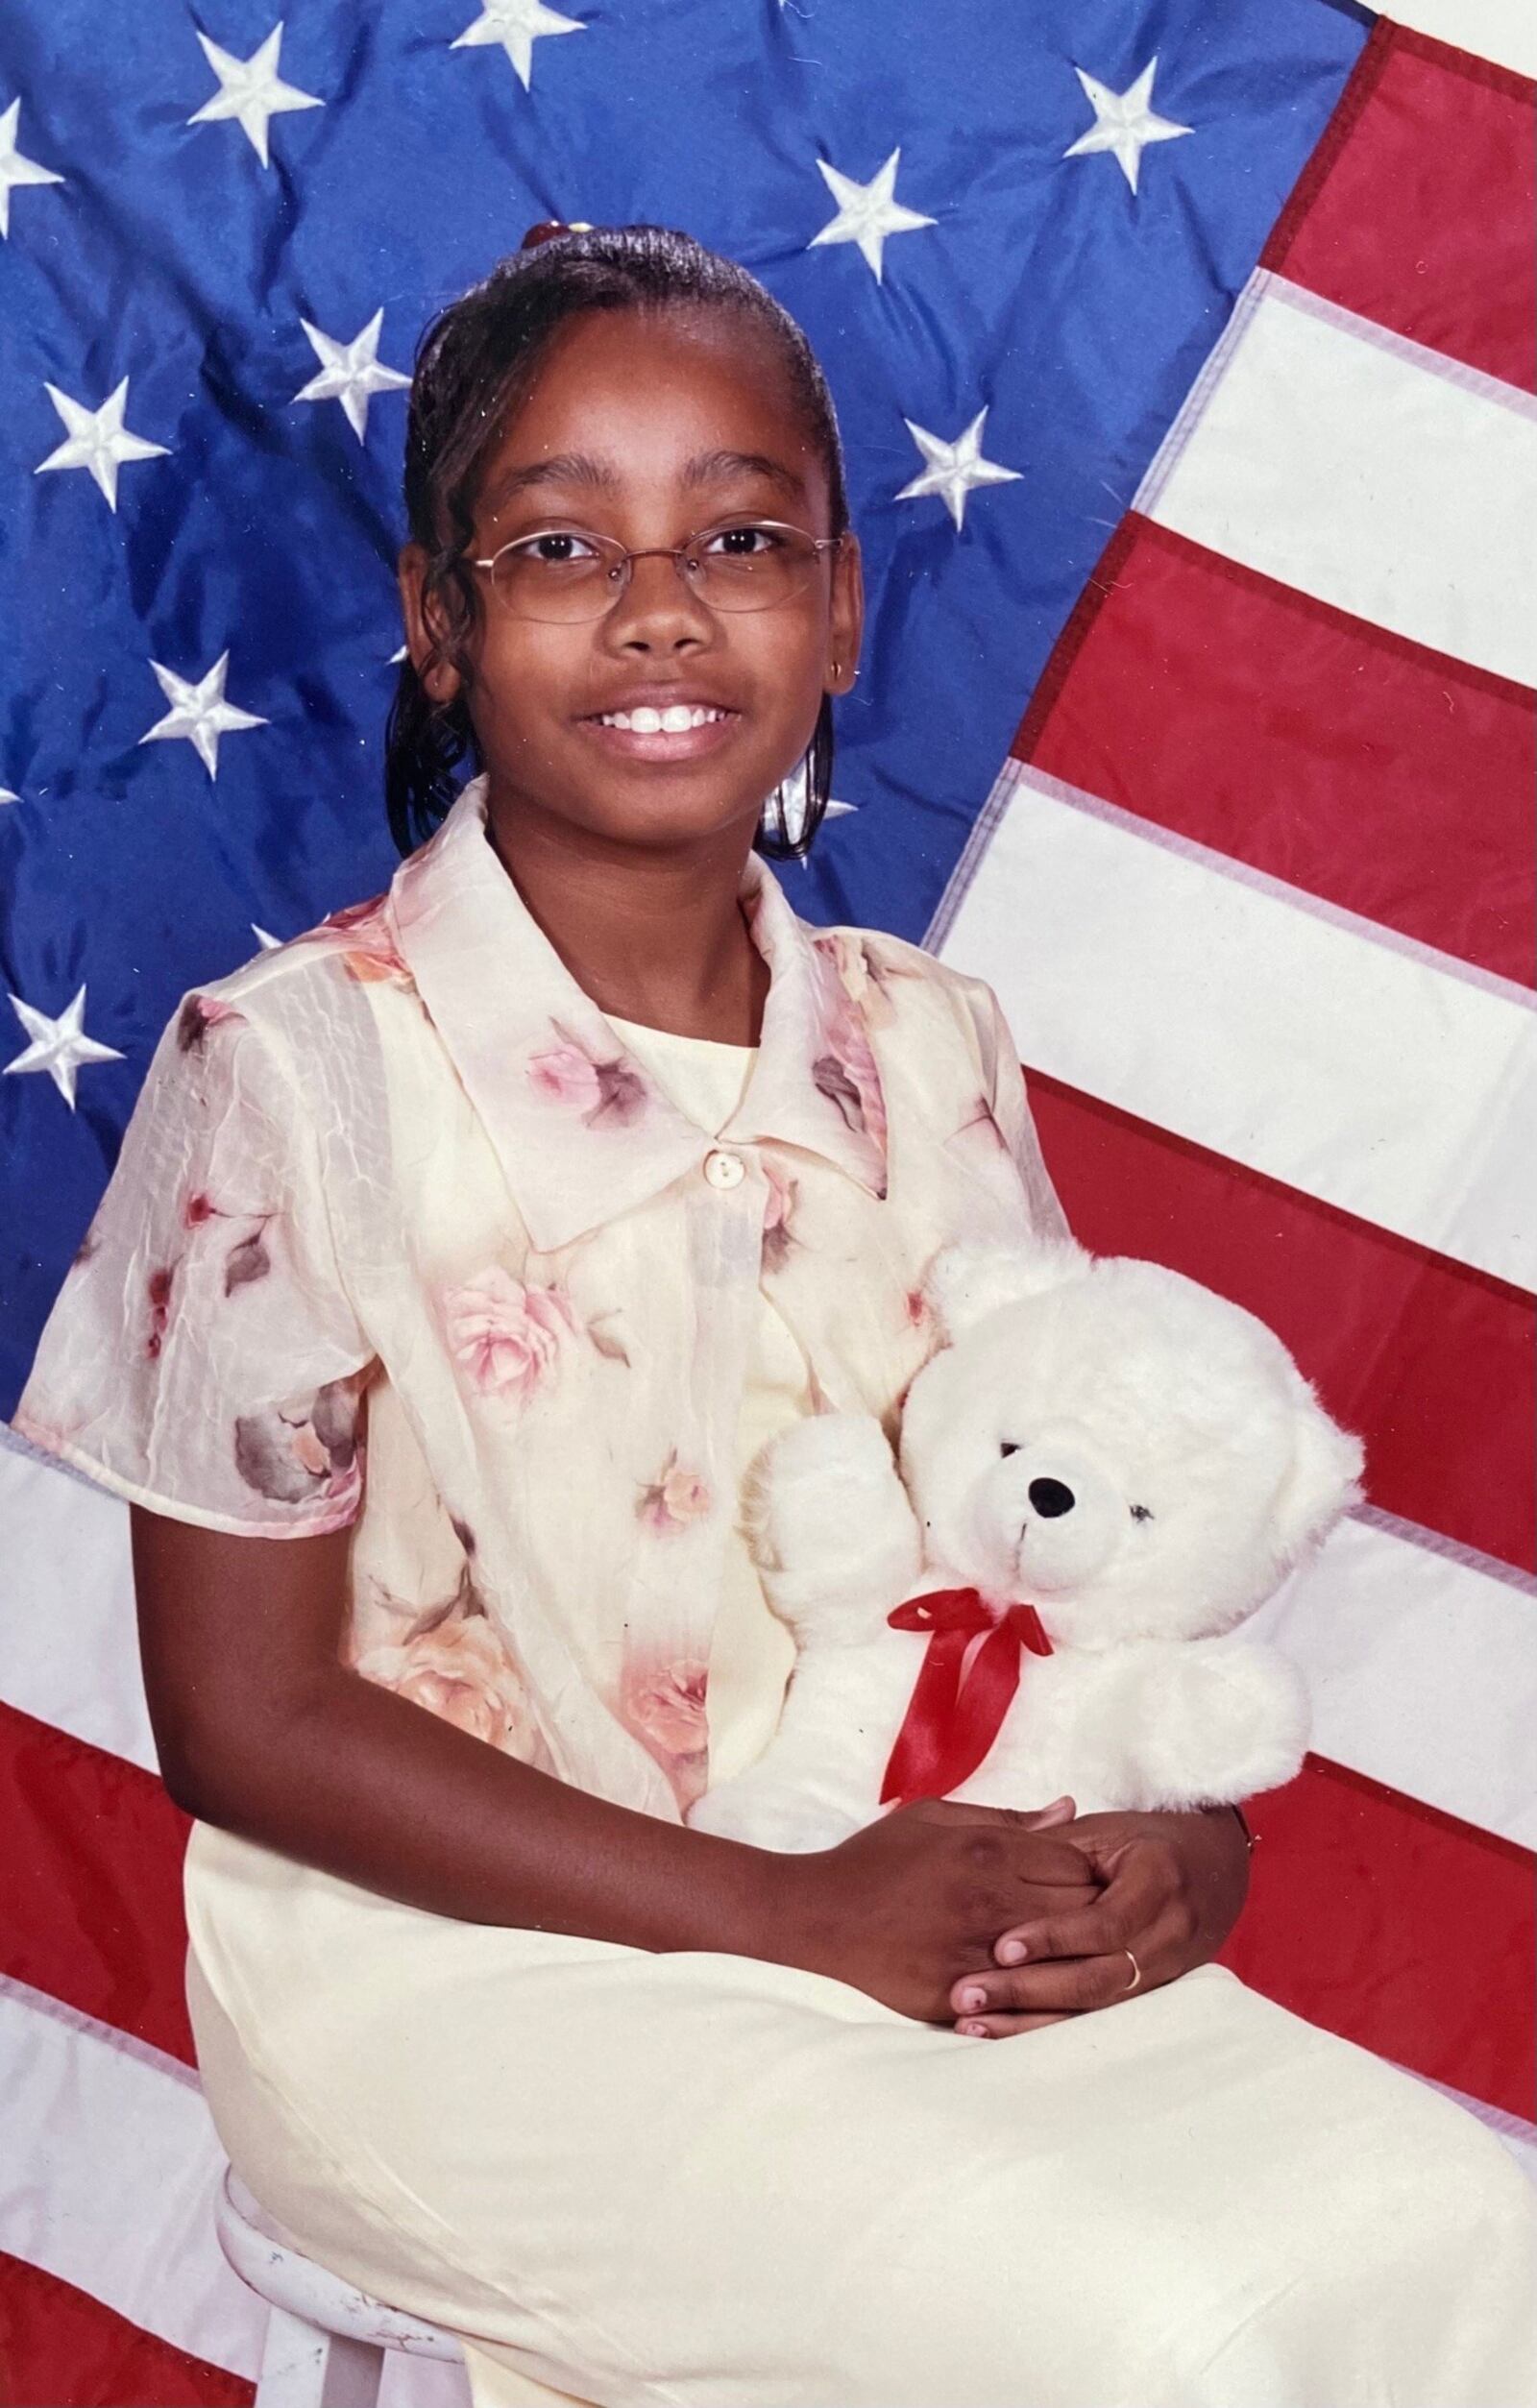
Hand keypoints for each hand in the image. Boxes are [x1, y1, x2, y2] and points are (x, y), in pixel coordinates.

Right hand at [764, 1794, 1101, 2022]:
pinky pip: (1024, 2000)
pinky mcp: (959, 1994)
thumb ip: (1007, 1816)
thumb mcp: (934, 1818)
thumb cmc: (874, 1862)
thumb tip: (1070, 1809)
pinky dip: (1043, 1996)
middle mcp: (988, 1899)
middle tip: (1096, 1921)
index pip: (1077, 1862)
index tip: (1090, 1881)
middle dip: (1095, 1914)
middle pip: (1081, 1910)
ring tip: (1077, 1956)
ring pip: (1061, 1959)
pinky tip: (1045, 1990)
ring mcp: (975, 1951)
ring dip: (1075, 1958)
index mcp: (985, 1850)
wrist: (814, 1919)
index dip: (1092, 1872)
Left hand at [947, 1804, 1249, 2037]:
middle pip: (1099, 1977)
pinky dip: (1052, 2026)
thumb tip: (990, 1858)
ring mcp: (1167, 1968)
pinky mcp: (1155, 1993)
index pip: (1104, 1922)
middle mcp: (1170, 1931)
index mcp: (1159, 1879)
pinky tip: (1006, 2032)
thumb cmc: (1146, 1839)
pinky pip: (1101, 2017)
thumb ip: (1053, 1845)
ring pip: (1098, 2007)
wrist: (1215, 1865)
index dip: (1053, 1938)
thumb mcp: (1105, 1830)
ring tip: (974, 2023)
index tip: (999, 1948)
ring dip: (1033, 2020)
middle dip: (1030, 1991)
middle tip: (967, 1996)